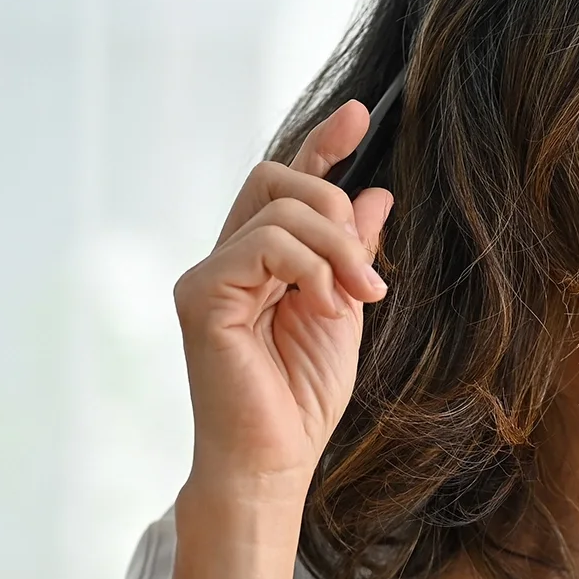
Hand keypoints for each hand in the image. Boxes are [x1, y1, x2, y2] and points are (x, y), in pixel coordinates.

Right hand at [167, 101, 393, 578]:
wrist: (275, 463)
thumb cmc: (300, 402)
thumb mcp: (344, 311)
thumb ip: (352, 254)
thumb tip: (376, 193)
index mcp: (258, 262)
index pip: (283, 184)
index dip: (320, 145)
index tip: (359, 115)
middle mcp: (225, 259)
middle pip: (277, 178)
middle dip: (335, 208)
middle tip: (370, 275)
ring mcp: (208, 275)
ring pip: (279, 209)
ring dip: (336, 247)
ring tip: (358, 299)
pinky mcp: (202, 296)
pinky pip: (264, 245)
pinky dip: (311, 268)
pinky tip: (328, 307)